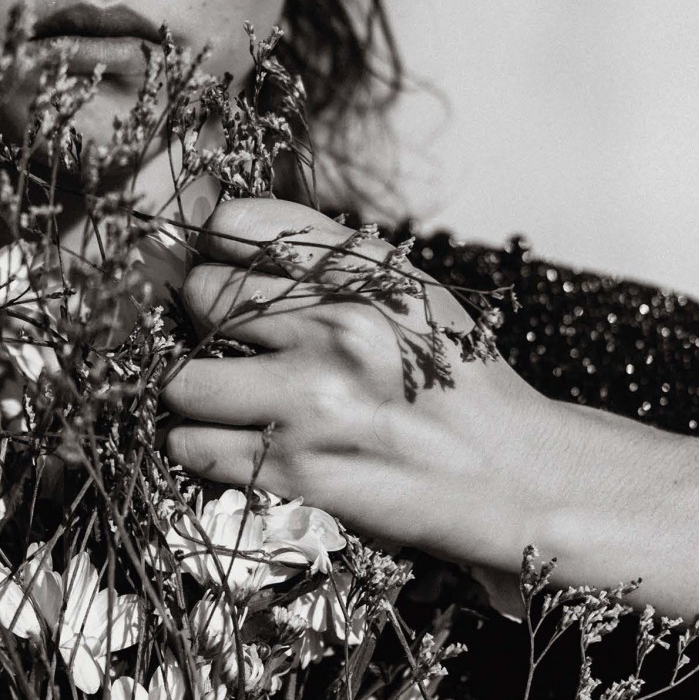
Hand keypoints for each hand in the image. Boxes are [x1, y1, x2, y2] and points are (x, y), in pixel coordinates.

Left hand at [159, 197, 576, 574]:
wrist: (513, 473)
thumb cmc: (457, 383)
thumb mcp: (410, 295)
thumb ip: (328, 262)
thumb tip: (226, 237)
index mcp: (366, 274)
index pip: (240, 226)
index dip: (214, 247)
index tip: (218, 264)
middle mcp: (337, 329)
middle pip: (202, 297)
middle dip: (203, 318)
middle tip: (229, 341)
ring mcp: (312, 403)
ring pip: (184, 381)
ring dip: (191, 392)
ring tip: (217, 398)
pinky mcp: (298, 471)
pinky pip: (196, 447)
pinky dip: (199, 446)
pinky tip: (228, 442)